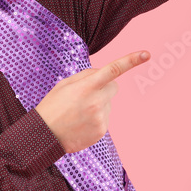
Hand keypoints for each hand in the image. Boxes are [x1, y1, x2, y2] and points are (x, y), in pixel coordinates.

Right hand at [35, 51, 149, 153]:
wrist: (44, 136)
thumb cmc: (53, 106)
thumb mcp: (65, 84)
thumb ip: (87, 76)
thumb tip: (105, 74)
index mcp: (87, 86)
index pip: (113, 69)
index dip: (131, 61)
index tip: (146, 54)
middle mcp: (97, 101)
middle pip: (114, 87)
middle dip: (104, 88)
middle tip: (84, 96)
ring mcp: (101, 118)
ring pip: (108, 104)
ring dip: (98, 105)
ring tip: (78, 113)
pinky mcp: (102, 131)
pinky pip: (105, 118)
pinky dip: (96, 119)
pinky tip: (80, 123)